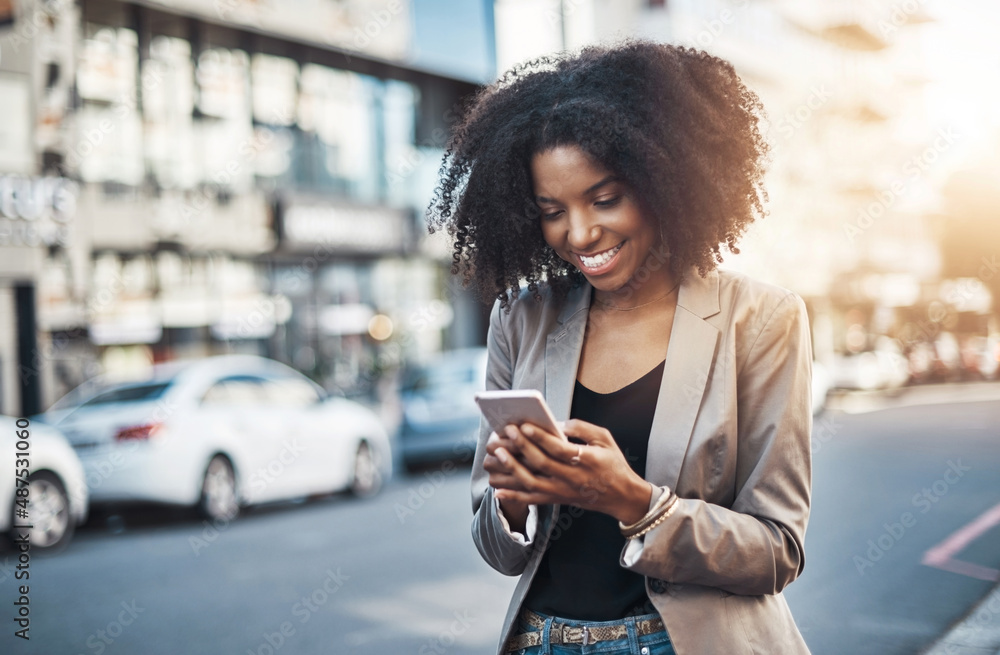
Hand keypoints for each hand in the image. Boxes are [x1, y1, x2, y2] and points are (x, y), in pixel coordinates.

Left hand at [489, 419, 652, 524]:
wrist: (622, 496)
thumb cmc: (613, 463)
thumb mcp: (605, 438)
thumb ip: (582, 427)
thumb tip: (556, 423)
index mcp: (587, 459)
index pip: (559, 448)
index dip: (540, 437)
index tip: (523, 425)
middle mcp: (573, 478)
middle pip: (541, 463)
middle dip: (521, 447)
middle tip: (505, 433)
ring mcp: (564, 491)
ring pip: (532, 483)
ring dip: (512, 470)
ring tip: (497, 456)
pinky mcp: (558, 499)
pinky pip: (533, 500)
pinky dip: (514, 496)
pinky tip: (497, 490)